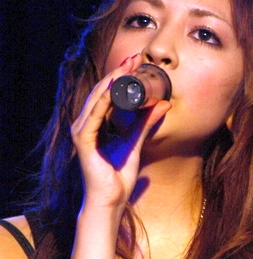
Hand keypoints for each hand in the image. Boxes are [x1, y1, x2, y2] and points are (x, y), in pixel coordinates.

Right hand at [70, 55, 171, 210]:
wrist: (111, 201)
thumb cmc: (119, 177)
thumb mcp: (137, 143)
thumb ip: (146, 123)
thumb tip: (163, 104)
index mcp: (97, 124)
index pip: (108, 94)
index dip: (122, 77)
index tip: (137, 62)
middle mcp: (86, 125)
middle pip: (102, 92)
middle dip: (118, 73)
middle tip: (135, 57)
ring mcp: (83, 133)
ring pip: (97, 99)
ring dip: (112, 81)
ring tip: (127, 66)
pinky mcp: (84, 142)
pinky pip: (94, 116)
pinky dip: (104, 100)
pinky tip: (114, 88)